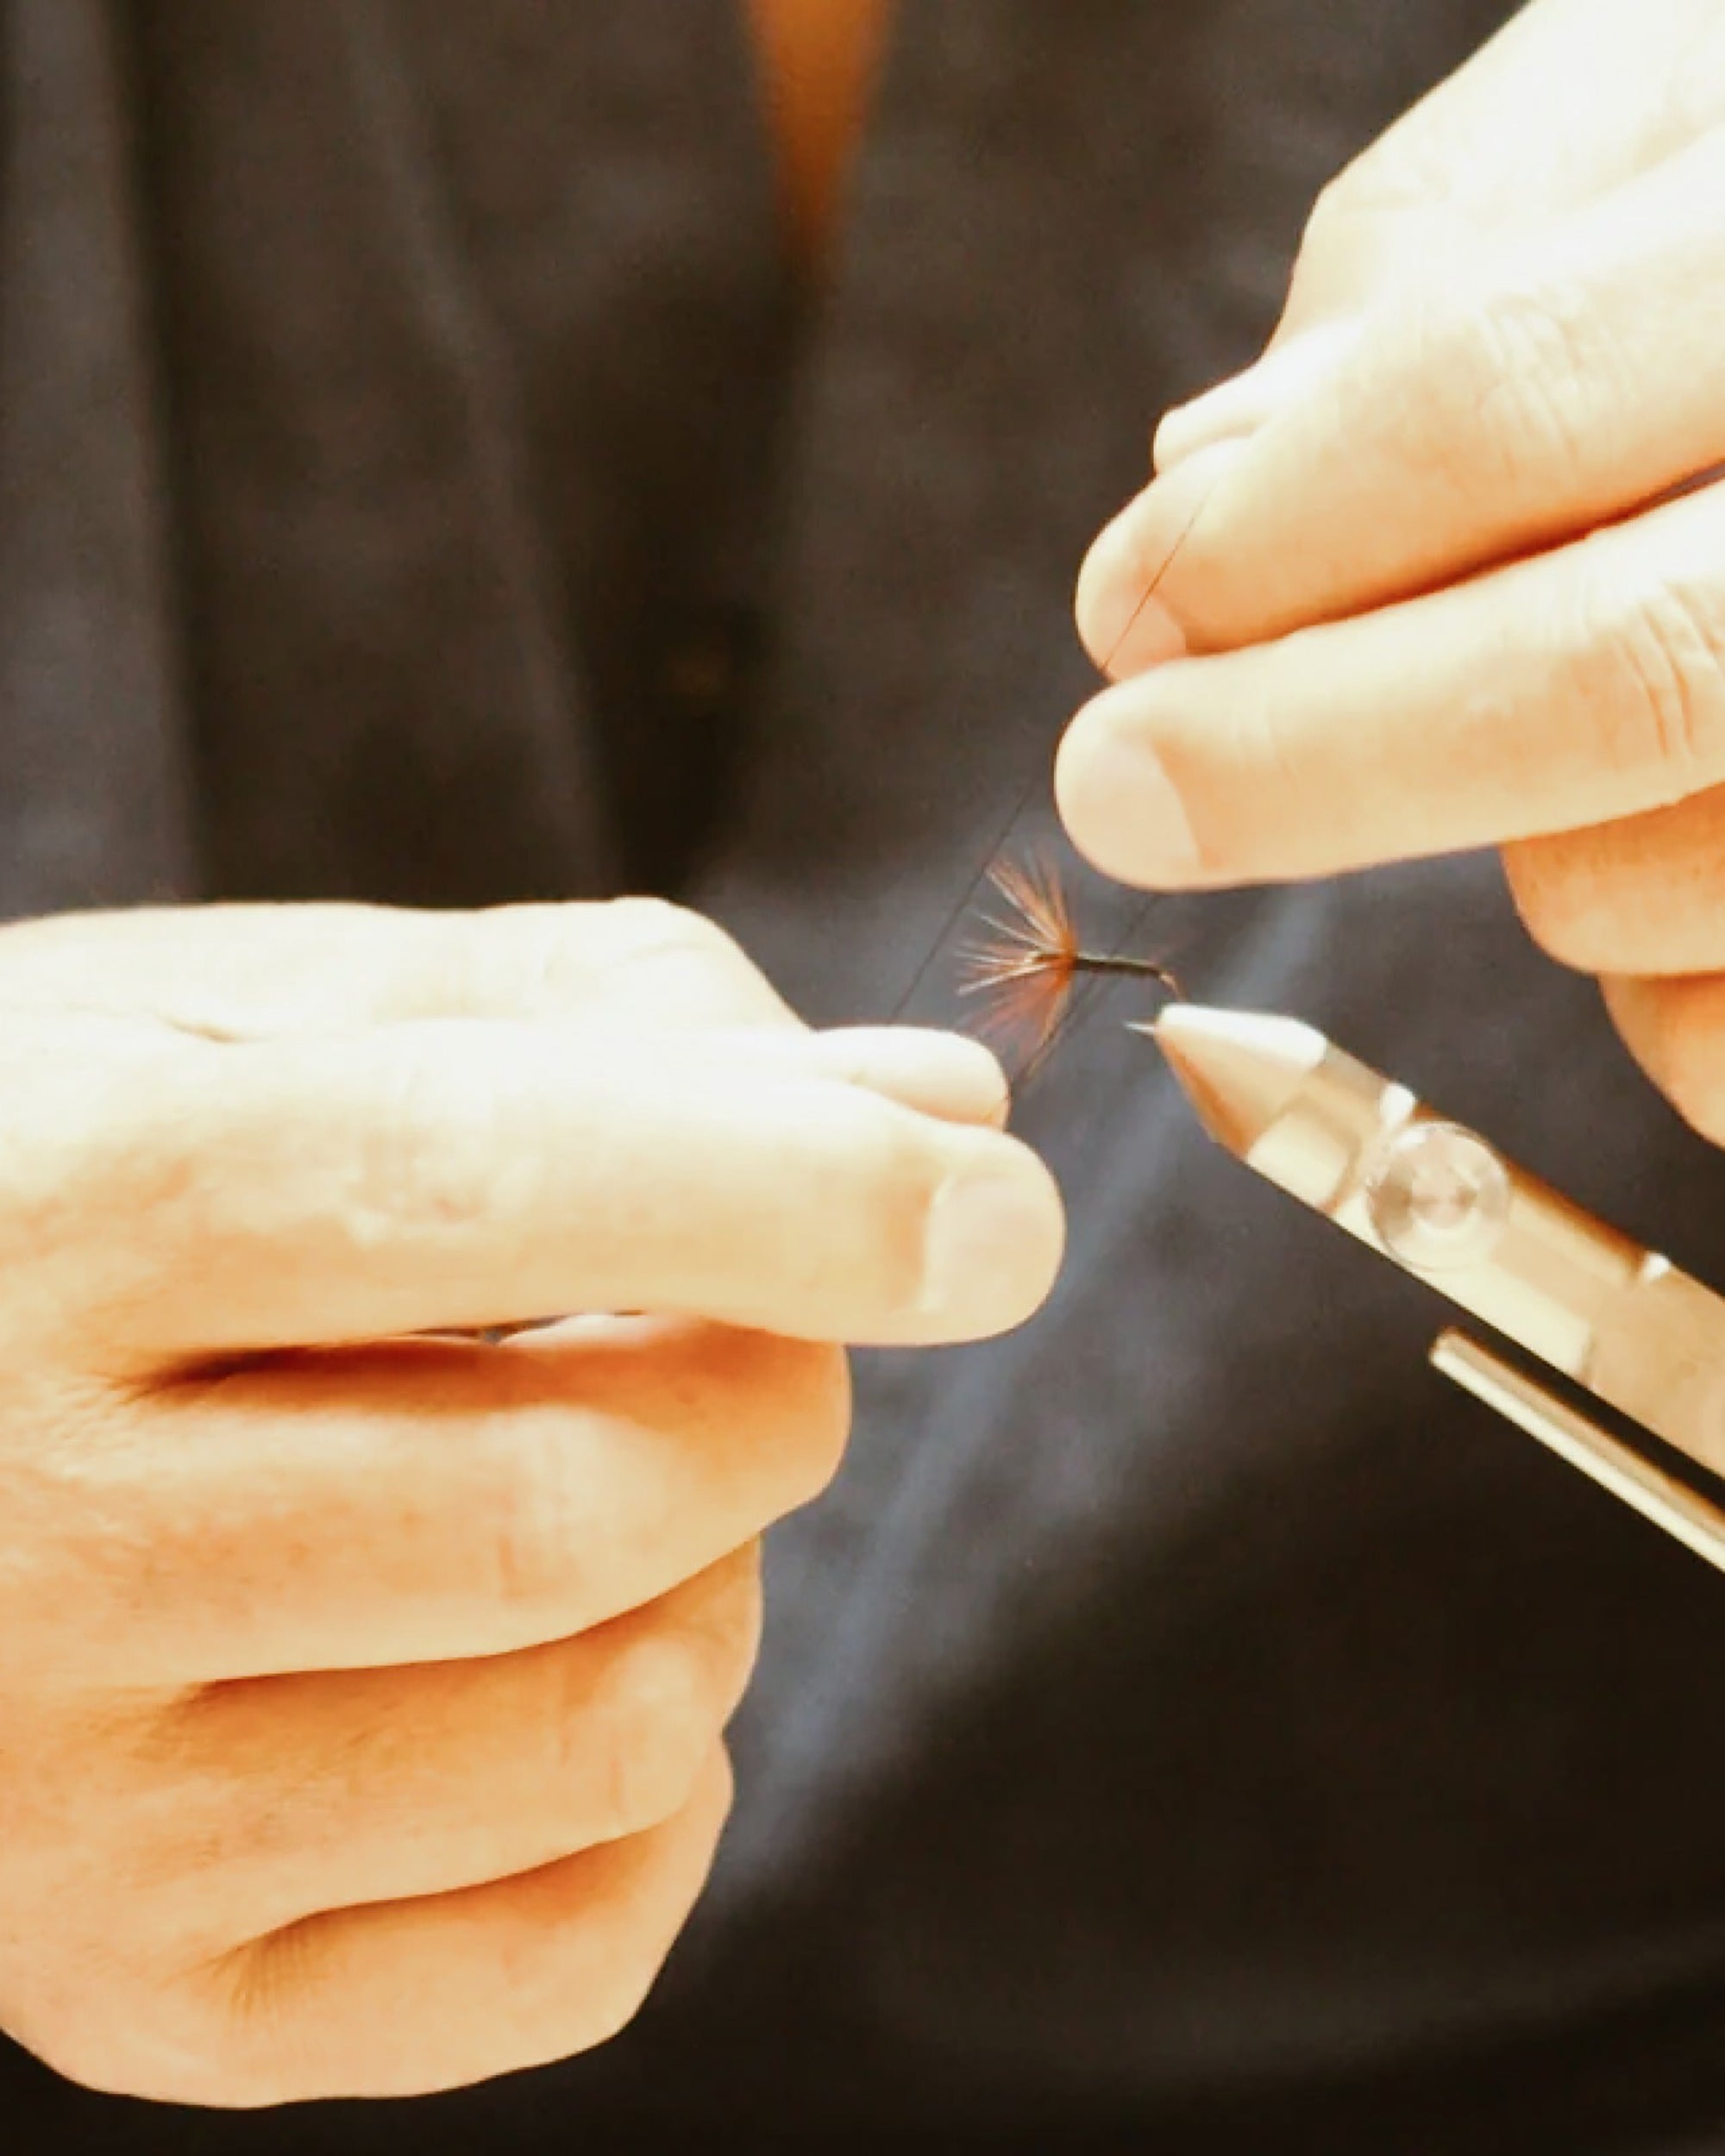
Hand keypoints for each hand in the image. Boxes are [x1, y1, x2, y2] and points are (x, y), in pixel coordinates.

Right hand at [0, 900, 1059, 2104]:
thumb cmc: (90, 1182)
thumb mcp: (273, 1018)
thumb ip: (600, 1015)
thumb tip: (936, 1105)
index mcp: (54, 1212)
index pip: (465, 1178)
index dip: (782, 1185)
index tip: (998, 1208)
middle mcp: (22, 1534)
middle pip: (579, 1494)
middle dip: (769, 1388)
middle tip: (725, 1329)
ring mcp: (67, 1810)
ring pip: (608, 1722)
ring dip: (716, 1583)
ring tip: (586, 1493)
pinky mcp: (148, 1999)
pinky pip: (568, 1948)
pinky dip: (656, 1799)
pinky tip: (540, 1673)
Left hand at [1058, 0, 1724, 1134]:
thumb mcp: (1641, 111)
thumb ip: (1429, 268)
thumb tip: (1204, 486)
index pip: (1504, 392)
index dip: (1272, 539)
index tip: (1132, 619)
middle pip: (1616, 671)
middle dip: (1310, 758)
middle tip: (1125, 790)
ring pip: (1656, 880)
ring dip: (1527, 857)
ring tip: (1559, 748)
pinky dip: (1654, 996)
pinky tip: (1671, 853)